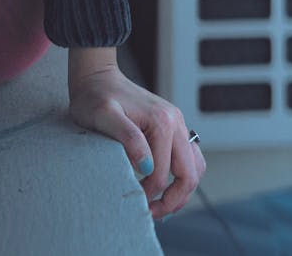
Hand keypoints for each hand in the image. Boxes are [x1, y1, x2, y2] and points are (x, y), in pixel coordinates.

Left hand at [68, 62, 205, 220]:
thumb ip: (128, 139)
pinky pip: (189, 157)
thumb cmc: (96, 97)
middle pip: (189, 174)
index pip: (163, 175)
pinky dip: (182, 176)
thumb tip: (147, 167)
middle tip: (151, 214)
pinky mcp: (173, 126)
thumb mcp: (104, 117)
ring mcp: (177, 123)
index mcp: (162, 122)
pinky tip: (165, 185)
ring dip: (182, 190)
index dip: (148, 195)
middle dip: (173, 200)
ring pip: (195, 167)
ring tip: (160, 204)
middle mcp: (176, 122)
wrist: (98, 77)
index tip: (132, 202)